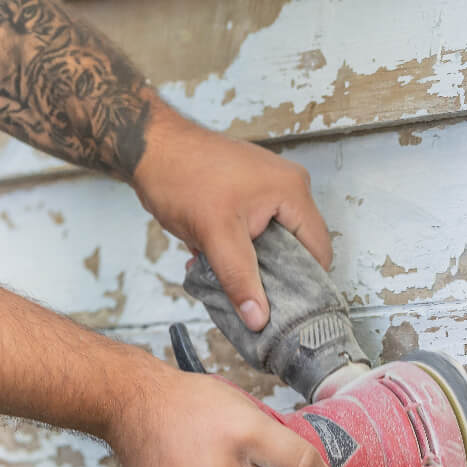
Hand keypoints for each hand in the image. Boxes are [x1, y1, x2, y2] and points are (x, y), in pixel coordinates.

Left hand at [131, 110, 332, 329]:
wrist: (148, 147)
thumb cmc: (181, 175)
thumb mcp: (214, 234)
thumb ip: (239, 278)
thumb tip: (259, 319)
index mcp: (292, 191)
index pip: (318, 250)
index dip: (306, 285)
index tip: (287, 313)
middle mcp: (286, 187)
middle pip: (295, 250)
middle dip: (270, 277)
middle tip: (249, 301)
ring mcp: (265, 190)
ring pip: (269, 244)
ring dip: (247, 265)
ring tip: (223, 280)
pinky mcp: (244, 195)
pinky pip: (251, 233)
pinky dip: (235, 250)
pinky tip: (210, 261)